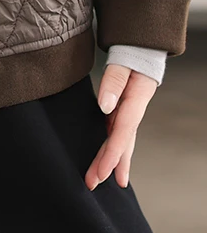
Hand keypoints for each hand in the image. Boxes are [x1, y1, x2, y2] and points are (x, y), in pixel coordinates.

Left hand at [85, 64, 157, 189]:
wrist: (141, 49)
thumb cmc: (131, 54)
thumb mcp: (122, 62)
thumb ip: (114, 82)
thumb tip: (105, 107)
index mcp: (136, 101)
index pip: (122, 132)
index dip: (112, 153)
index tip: (103, 172)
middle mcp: (134, 111)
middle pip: (121, 142)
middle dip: (107, 164)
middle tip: (92, 183)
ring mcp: (129, 113)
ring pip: (120, 142)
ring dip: (110, 161)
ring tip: (98, 180)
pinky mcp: (123, 112)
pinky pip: (118, 135)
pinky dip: (113, 151)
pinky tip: (108, 163)